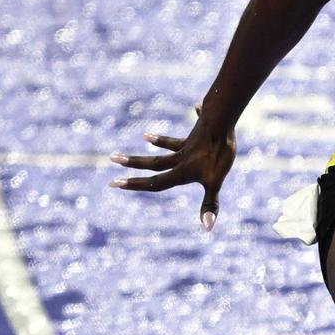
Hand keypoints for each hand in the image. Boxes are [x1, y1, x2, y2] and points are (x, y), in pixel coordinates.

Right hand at [111, 111, 236, 228]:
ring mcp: (189, 145)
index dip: (134, 185)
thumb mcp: (215, 182)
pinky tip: (196, 106)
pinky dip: (196, 116)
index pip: (154, 183)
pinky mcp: (201, 133)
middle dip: (132, 163)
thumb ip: (210, 204)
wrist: (221, 122)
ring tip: (144, 137)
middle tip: (112, 158)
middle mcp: (180, 158)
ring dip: (158, 142)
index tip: (115, 184)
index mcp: (180, 171)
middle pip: (153, 164)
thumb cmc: (219, 154)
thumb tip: (207, 228)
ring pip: (169, 146)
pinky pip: (195, 127)